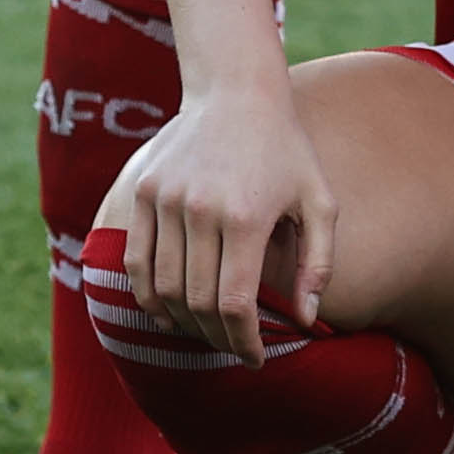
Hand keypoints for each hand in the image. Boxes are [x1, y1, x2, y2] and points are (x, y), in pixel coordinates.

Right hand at [111, 80, 328, 361]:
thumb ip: (318, 262)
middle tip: (233, 350)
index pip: (235, 302)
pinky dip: (146, 296)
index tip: (256, 359)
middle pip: (196, 302)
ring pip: (161, 289)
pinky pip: (134, 263)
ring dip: (181, 323)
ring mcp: (164, 202)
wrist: (236, 95)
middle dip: (216, 337)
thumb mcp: (320, 200)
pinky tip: (168, 311)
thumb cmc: (287, 152)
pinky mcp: (140, 195)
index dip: (243, 341)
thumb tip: (305, 319)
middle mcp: (199, 211)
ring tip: (206, 332)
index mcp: (246, 216)